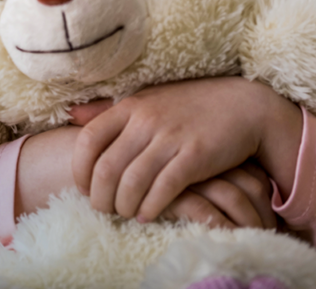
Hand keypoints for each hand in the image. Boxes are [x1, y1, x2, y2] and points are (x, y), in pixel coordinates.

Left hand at [70, 77, 300, 222]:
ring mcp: (171, 137)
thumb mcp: (147, 100)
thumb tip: (71, 115)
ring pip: (132, 182)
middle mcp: (146, 120)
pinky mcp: (195, 155)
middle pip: (106, 168)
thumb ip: (110, 110)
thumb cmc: (189, 106)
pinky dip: (151, 207)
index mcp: (130, 106)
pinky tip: (148, 215)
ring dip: (124, 206)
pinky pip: (163, 188)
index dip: (80, 170)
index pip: (89, 140)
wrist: (244, 106)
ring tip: (126, 214)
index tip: (83, 187)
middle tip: (104, 209)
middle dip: (100, 196)